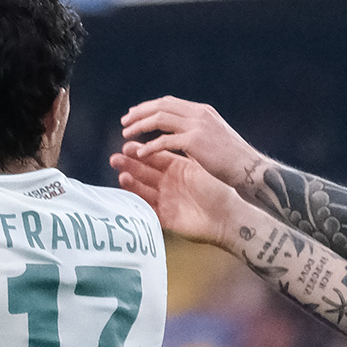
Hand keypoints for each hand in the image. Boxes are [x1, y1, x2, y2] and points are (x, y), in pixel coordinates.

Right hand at [111, 142, 245, 248]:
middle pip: (145, 171)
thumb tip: (175, 127)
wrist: (230, 217)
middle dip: (130, 164)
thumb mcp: (202, 165)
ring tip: (121, 173)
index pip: (155, 156)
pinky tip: (130, 195)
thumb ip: (186, 149)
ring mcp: (166, 201)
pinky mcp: (166, 219)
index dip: (141, 150)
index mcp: (178, 169)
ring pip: (143, 189)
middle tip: (116, 156)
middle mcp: (169, 184)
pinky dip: (137, 203)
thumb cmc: (221, 190)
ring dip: (131, 181)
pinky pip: (148, 211)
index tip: (127, 141)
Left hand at [120, 96, 263, 186]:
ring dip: (140, 126)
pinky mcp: (195, 142)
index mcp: (202, 111)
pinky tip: (140, 153)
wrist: (248, 168)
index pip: (169, 102)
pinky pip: (165, 141)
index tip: (135, 114)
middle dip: (140, 113)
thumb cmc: (232, 159)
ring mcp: (197, 126)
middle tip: (124, 122)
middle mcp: (199, 114)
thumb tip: (180, 132)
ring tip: (126, 135)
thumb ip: (196, 130)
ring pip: (160, 119)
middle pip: (161, 106)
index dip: (149, 106)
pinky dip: (150, 147)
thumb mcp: (214, 136)